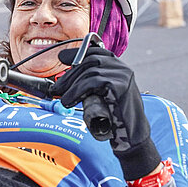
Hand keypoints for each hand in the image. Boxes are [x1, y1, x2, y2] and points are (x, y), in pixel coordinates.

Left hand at [52, 48, 160, 180]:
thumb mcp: (101, 95)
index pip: (96, 51)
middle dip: (70, 75)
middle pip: (90, 61)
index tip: (62, 58)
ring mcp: (123, 75)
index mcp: (119, 67)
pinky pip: (93, 82)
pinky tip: (68, 102)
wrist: (132, 135)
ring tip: (62, 99)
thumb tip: (63, 81)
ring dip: (71, 86)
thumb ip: (90, 84)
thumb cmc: (114, 117)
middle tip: (56, 89)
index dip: (78, 53)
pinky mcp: (120, 85)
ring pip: (90, 72)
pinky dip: (76, 91)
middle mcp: (123, 68)